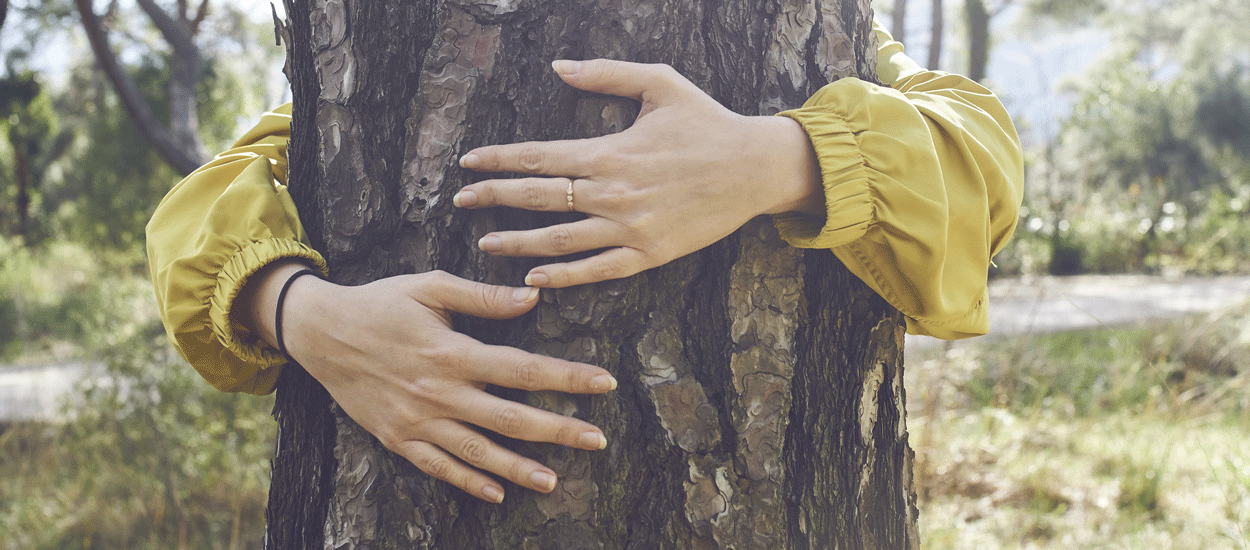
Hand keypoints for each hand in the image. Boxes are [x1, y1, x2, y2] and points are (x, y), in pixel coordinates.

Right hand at [239, 262, 615, 502]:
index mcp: (453, 353)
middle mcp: (440, 392)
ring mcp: (418, 421)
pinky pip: (438, 467)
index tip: (604, 384)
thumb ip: (482, 297)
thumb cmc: (380, 303)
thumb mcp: (429, 287)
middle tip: (597, 440)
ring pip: (477, 452)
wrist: (319, 333)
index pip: (523, 369)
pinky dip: (467, 482)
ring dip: (519, 468)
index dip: (567, 377)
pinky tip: (497, 494)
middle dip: (558, 430)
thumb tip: (532, 298)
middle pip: (510, 417)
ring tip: (554, 481)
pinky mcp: (398, 438)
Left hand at [455, 59, 824, 287]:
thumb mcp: (660, 82)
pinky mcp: (650, 254)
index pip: (539, 157)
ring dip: (518, 243)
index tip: (468, 163)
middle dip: (494, 198)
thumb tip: (558, 65)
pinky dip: (565, 276)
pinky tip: (536, 279)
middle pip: (539, 199)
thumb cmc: (708, 121)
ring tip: (486, 244)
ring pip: (560, 240)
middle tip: (461, 202)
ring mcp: (630, 227)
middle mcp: (613, 192)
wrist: (756, 168)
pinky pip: (598, 270)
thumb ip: (606, 73)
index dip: (499, 160)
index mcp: (609, 150)